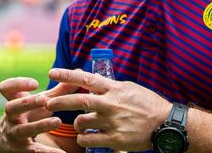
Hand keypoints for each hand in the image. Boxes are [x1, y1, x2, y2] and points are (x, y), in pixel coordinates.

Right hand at [0, 76, 76, 152]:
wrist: (11, 143)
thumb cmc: (30, 115)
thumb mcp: (41, 103)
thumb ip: (59, 90)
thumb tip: (78, 72)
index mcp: (14, 101)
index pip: (6, 88)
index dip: (18, 84)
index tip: (35, 83)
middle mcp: (10, 117)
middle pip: (11, 108)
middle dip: (27, 103)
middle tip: (44, 100)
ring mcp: (14, 134)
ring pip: (23, 130)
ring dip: (40, 125)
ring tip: (58, 121)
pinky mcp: (21, 150)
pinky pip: (34, 151)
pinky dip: (48, 152)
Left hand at [45, 68, 170, 151]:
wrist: (165, 124)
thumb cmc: (147, 104)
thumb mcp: (129, 88)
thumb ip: (110, 86)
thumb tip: (91, 81)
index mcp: (114, 88)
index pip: (86, 78)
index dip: (67, 74)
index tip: (52, 72)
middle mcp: (111, 104)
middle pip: (79, 101)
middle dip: (59, 101)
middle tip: (46, 103)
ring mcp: (112, 122)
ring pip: (82, 122)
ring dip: (76, 124)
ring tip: (79, 125)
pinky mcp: (115, 138)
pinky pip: (89, 139)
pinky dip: (83, 139)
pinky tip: (84, 138)